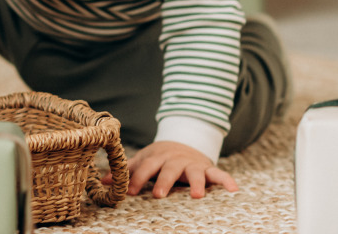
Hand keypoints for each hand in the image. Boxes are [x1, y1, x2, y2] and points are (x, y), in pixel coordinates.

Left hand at [117, 140, 238, 198]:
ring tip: (197, 196)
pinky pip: (219, 174)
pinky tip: (234, 190)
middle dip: (164, 182)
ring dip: (196, 183)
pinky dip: (227, 181)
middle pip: (169, 170)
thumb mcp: (143, 160)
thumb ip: (127, 170)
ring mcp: (192, 163)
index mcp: (157, 157)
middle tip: (159, 195)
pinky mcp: (208, 168)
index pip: (145, 167)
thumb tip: (103, 182)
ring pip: (195, 172)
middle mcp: (175, 159)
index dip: (138, 179)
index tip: (131, 192)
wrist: (183, 141)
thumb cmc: (159, 157)